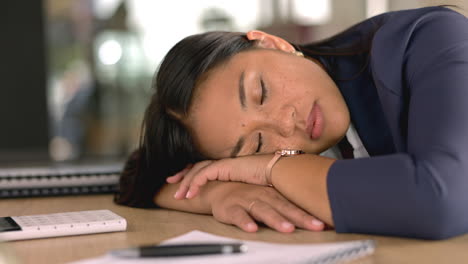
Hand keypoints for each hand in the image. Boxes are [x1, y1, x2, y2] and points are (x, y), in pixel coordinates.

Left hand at [167, 155, 272, 198]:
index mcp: (229, 167)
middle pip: (198, 166)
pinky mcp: (225, 166)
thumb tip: (235, 196)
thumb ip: (239, 188)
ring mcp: (224, 163)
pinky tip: (189, 194)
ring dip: (186, 182)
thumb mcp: (249, 186)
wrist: (277, 171)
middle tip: (171, 181)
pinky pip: (204, 175)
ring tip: (179, 195)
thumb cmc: (267, 179)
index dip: (194, 173)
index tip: (183, 180)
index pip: (206, 168)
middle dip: (183, 174)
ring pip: (198, 170)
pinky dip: (195, 184)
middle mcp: (224, 163)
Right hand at [204, 182, 324, 232]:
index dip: (309, 214)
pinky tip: (252, 229)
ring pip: (263, 211)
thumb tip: (312, 220)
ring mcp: (247, 201)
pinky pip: (238, 216)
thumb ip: (286, 208)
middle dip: (300, 217)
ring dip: (275, 219)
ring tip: (287, 228)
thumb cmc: (248, 195)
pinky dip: (245, 221)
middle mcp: (263, 196)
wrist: (218, 188)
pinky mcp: (231, 209)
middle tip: (314, 226)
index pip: (294, 204)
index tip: (324, 223)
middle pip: (283, 208)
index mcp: (274, 194)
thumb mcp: (268, 198)